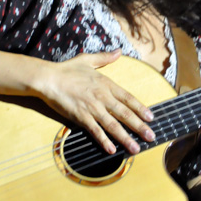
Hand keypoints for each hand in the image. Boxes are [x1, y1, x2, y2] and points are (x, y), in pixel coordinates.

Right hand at [36, 50, 154, 154]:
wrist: (48, 79)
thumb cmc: (67, 69)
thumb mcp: (88, 60)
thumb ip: (105, 58)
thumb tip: (119, 51)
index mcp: (106, 84)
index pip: (128, 98)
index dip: (140, 108)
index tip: (151, 117)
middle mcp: (102, 96)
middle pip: (125, 113)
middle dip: (139, 126)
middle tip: (150, 136)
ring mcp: (92, 108)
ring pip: (112, 125)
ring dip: (125, 137)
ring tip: (136, 148)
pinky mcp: (80, 116)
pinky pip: (95, 131)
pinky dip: (104, 141)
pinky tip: (112, 150)